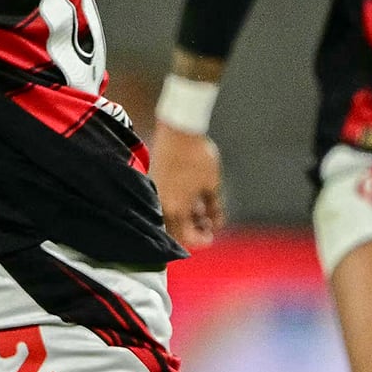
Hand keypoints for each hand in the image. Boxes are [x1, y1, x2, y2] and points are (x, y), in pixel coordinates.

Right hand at [151, 122, 224, 250]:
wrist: (179, 131)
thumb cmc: (197, 157)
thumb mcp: (212, 185)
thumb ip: (214, 208)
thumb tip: (216, 223)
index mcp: (176, 209)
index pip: (187, 237)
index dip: (201, 240)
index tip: (211, 236)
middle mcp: (162, 204)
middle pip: (176, 231)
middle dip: (193, 230)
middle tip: (207, 224)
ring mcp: (157, 193)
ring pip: (170, 217)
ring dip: (186, 218)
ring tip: (202, 209)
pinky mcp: (155, 182)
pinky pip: (165, 203)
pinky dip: (178, 205)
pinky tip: (192, 196)